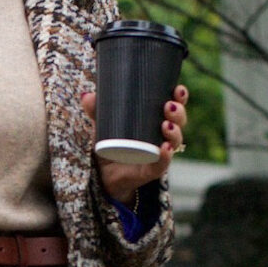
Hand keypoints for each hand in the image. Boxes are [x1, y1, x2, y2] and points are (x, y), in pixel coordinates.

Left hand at [81, 83, 188, 200]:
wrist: (105, 176)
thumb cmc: (111, 146)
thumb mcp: (104, 126)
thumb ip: (96, 111)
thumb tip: (87, 96)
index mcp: (155, 122)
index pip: (174, 108)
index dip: (180, 98)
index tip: (178, 90)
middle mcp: (162, 137)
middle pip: (179, 123)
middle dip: (178, 113)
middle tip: (169, 106)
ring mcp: (159, 154)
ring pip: (174, 142)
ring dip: (174, 132)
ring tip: (166, 125)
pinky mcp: (152, 170)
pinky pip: (163, 164)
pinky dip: (165, 156)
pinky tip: (164, 148)